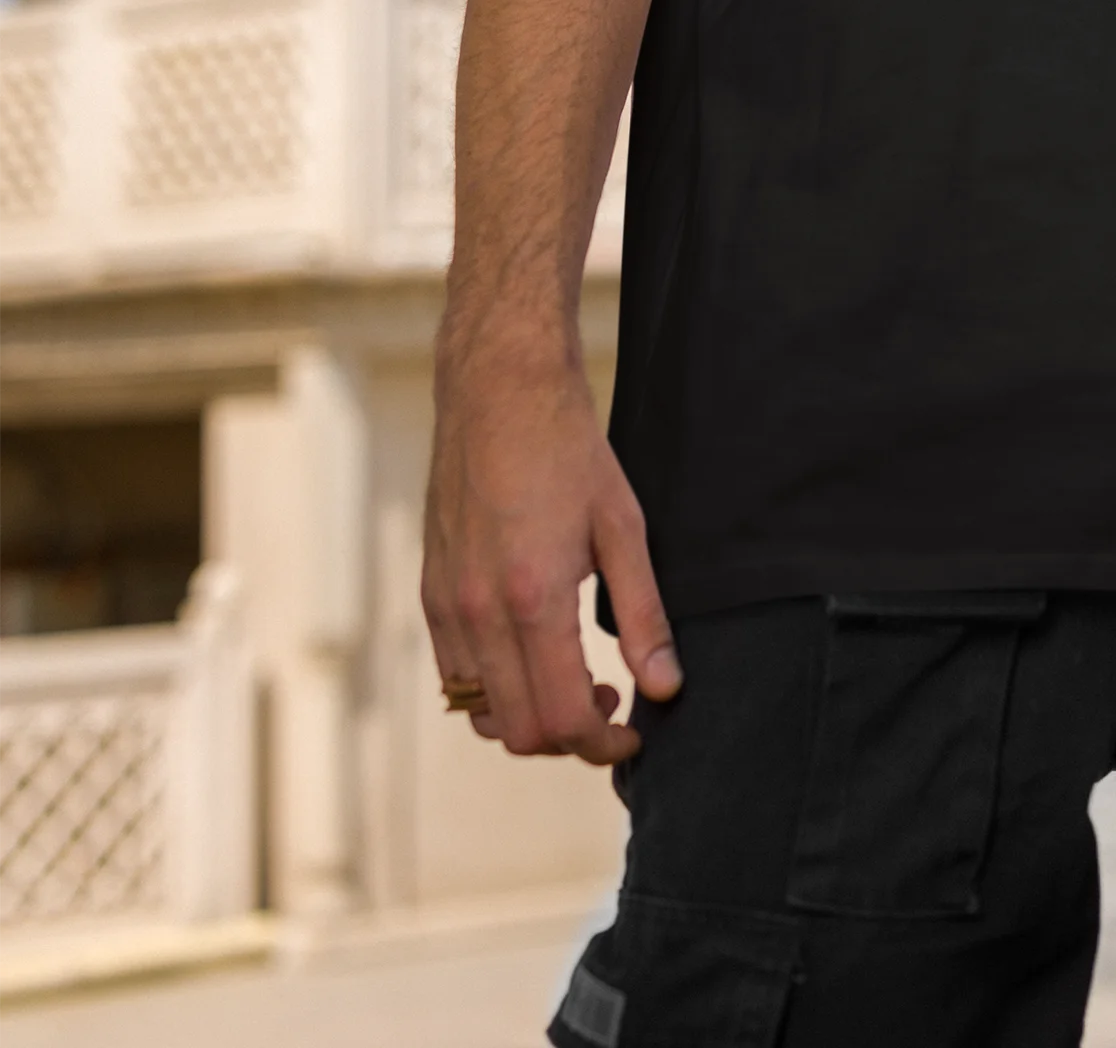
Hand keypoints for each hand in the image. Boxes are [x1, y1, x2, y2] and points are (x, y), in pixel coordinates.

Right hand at [423, 337, 680, 763]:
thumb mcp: (623, 526)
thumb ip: (644, 615)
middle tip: (612, 704)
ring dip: (529, 717)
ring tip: (575, 679)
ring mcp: (445, 603)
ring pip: (480, 711)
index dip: (604, 743)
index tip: (635, 731)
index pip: (562, 718)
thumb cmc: (567, 449)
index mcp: (532, 597)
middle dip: (571, 738)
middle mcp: (477, 611)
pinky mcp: (430, 590)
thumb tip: (667, 687)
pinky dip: (493, 688)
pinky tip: (531, 652)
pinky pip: (454, 673)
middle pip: (520, 730)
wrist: (498, 389)